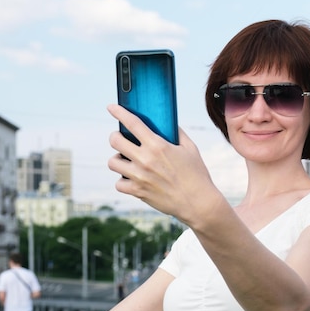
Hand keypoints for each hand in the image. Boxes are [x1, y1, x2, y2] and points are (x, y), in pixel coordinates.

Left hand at [107, 104, 221, 225]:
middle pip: (115, 141)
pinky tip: (131, 179)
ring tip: (125, 161)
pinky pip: (118, 184)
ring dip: (117, 159)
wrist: (198, 202)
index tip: (111, 108)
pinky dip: (123, 181)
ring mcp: (139, 176)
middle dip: (116, 137)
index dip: (119, 112)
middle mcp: (145, 159)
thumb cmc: (197, 175)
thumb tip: (169, 124)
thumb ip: (178, 134)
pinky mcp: (138, 192)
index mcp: (158, 145)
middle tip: (122, 140)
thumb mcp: (191, 149)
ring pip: (112, 162)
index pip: (132, 123)